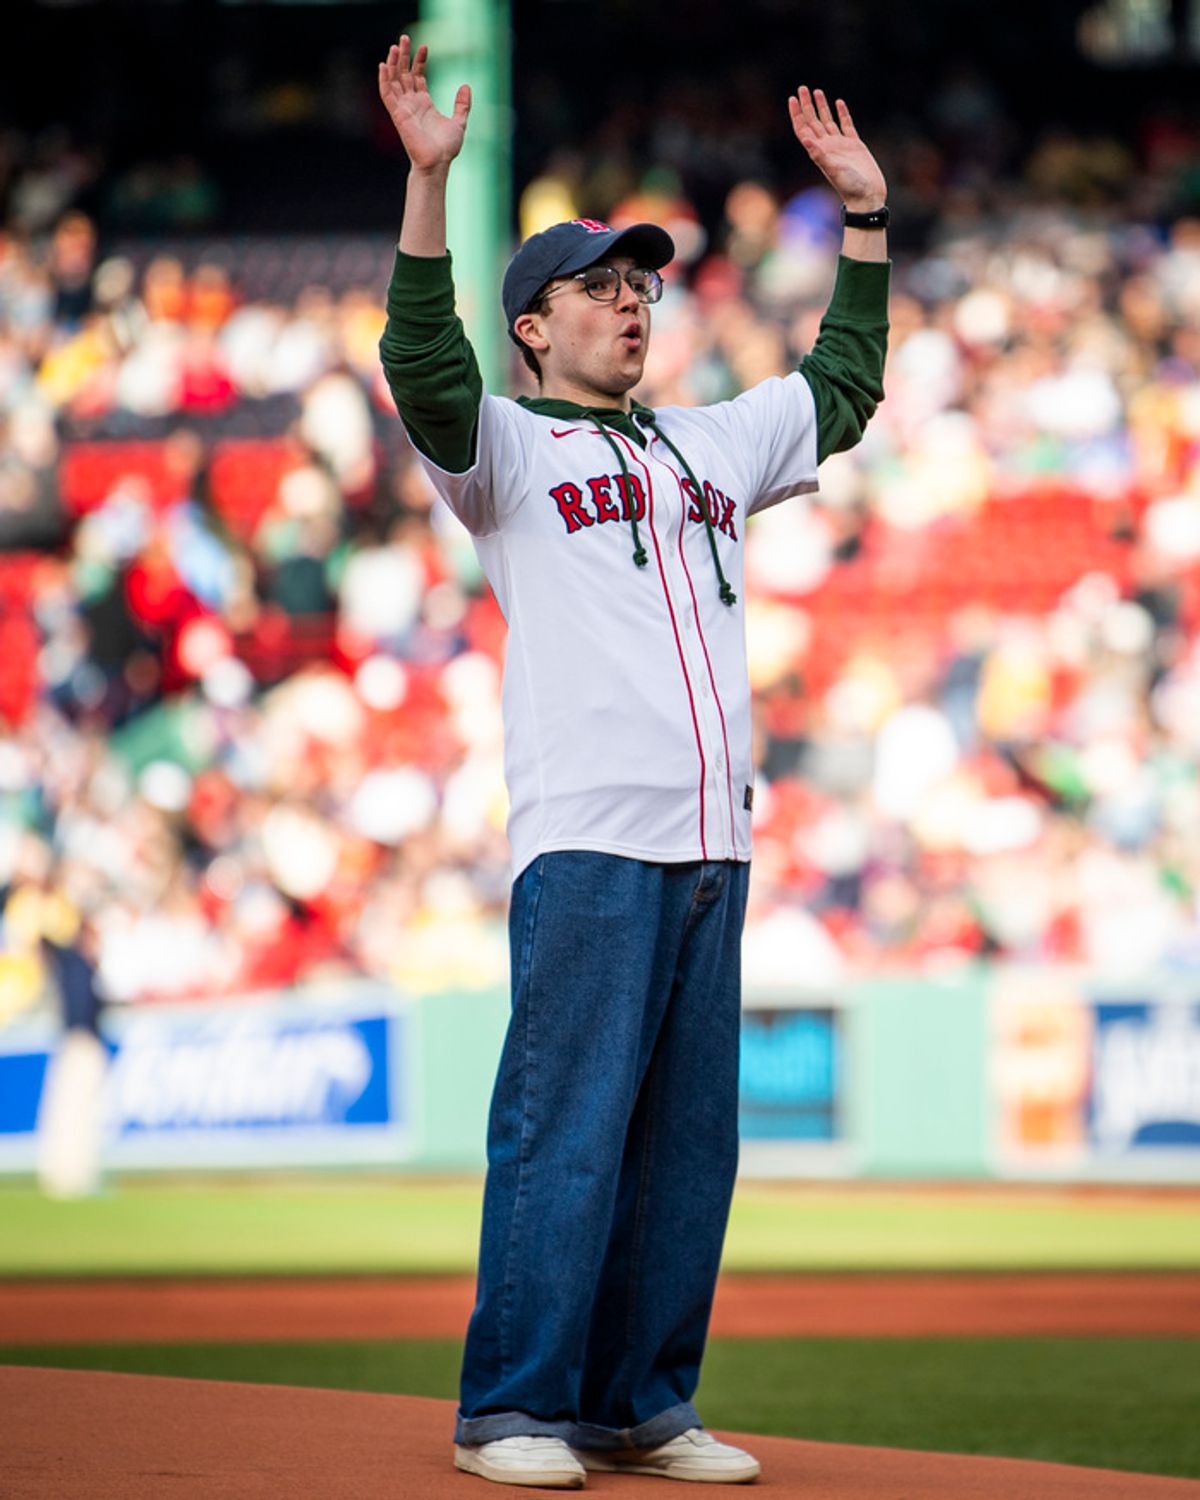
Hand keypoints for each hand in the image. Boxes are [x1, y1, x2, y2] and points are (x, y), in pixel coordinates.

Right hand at [378, 34, 470, 172]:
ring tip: (396, 46)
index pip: (417, 76)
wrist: (438, 163)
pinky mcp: (397, 115)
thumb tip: (466, 85)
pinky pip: (386, 94)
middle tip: (405, 37)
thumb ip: (462, 105)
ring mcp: (403, 108)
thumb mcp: (459, 122)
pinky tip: (384, 65)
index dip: (420, 61)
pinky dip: (384, 80)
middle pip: (404, 74)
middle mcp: (411, 104)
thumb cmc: (446, 149)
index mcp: (424, 103)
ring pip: (393, 80)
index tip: (425, 47)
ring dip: (393, 63)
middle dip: (404, 56)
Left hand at [788, 87, 886, 210]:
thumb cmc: (849, 187)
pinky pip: (846, 125)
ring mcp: (841, 145)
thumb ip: (819, 155)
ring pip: (828, 121)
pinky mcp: (855, 145)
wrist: (867, 196)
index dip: (797, 115)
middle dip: (806, 105)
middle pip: (813, 122)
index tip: (792, 99)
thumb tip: (806, 140)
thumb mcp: (833, 170)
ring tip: (817, 91)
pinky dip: (842, 114)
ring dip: (821, 106)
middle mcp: (827, 147)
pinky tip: (839, 103)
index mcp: (819, 152)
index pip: (804, 129)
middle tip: (802, 88)